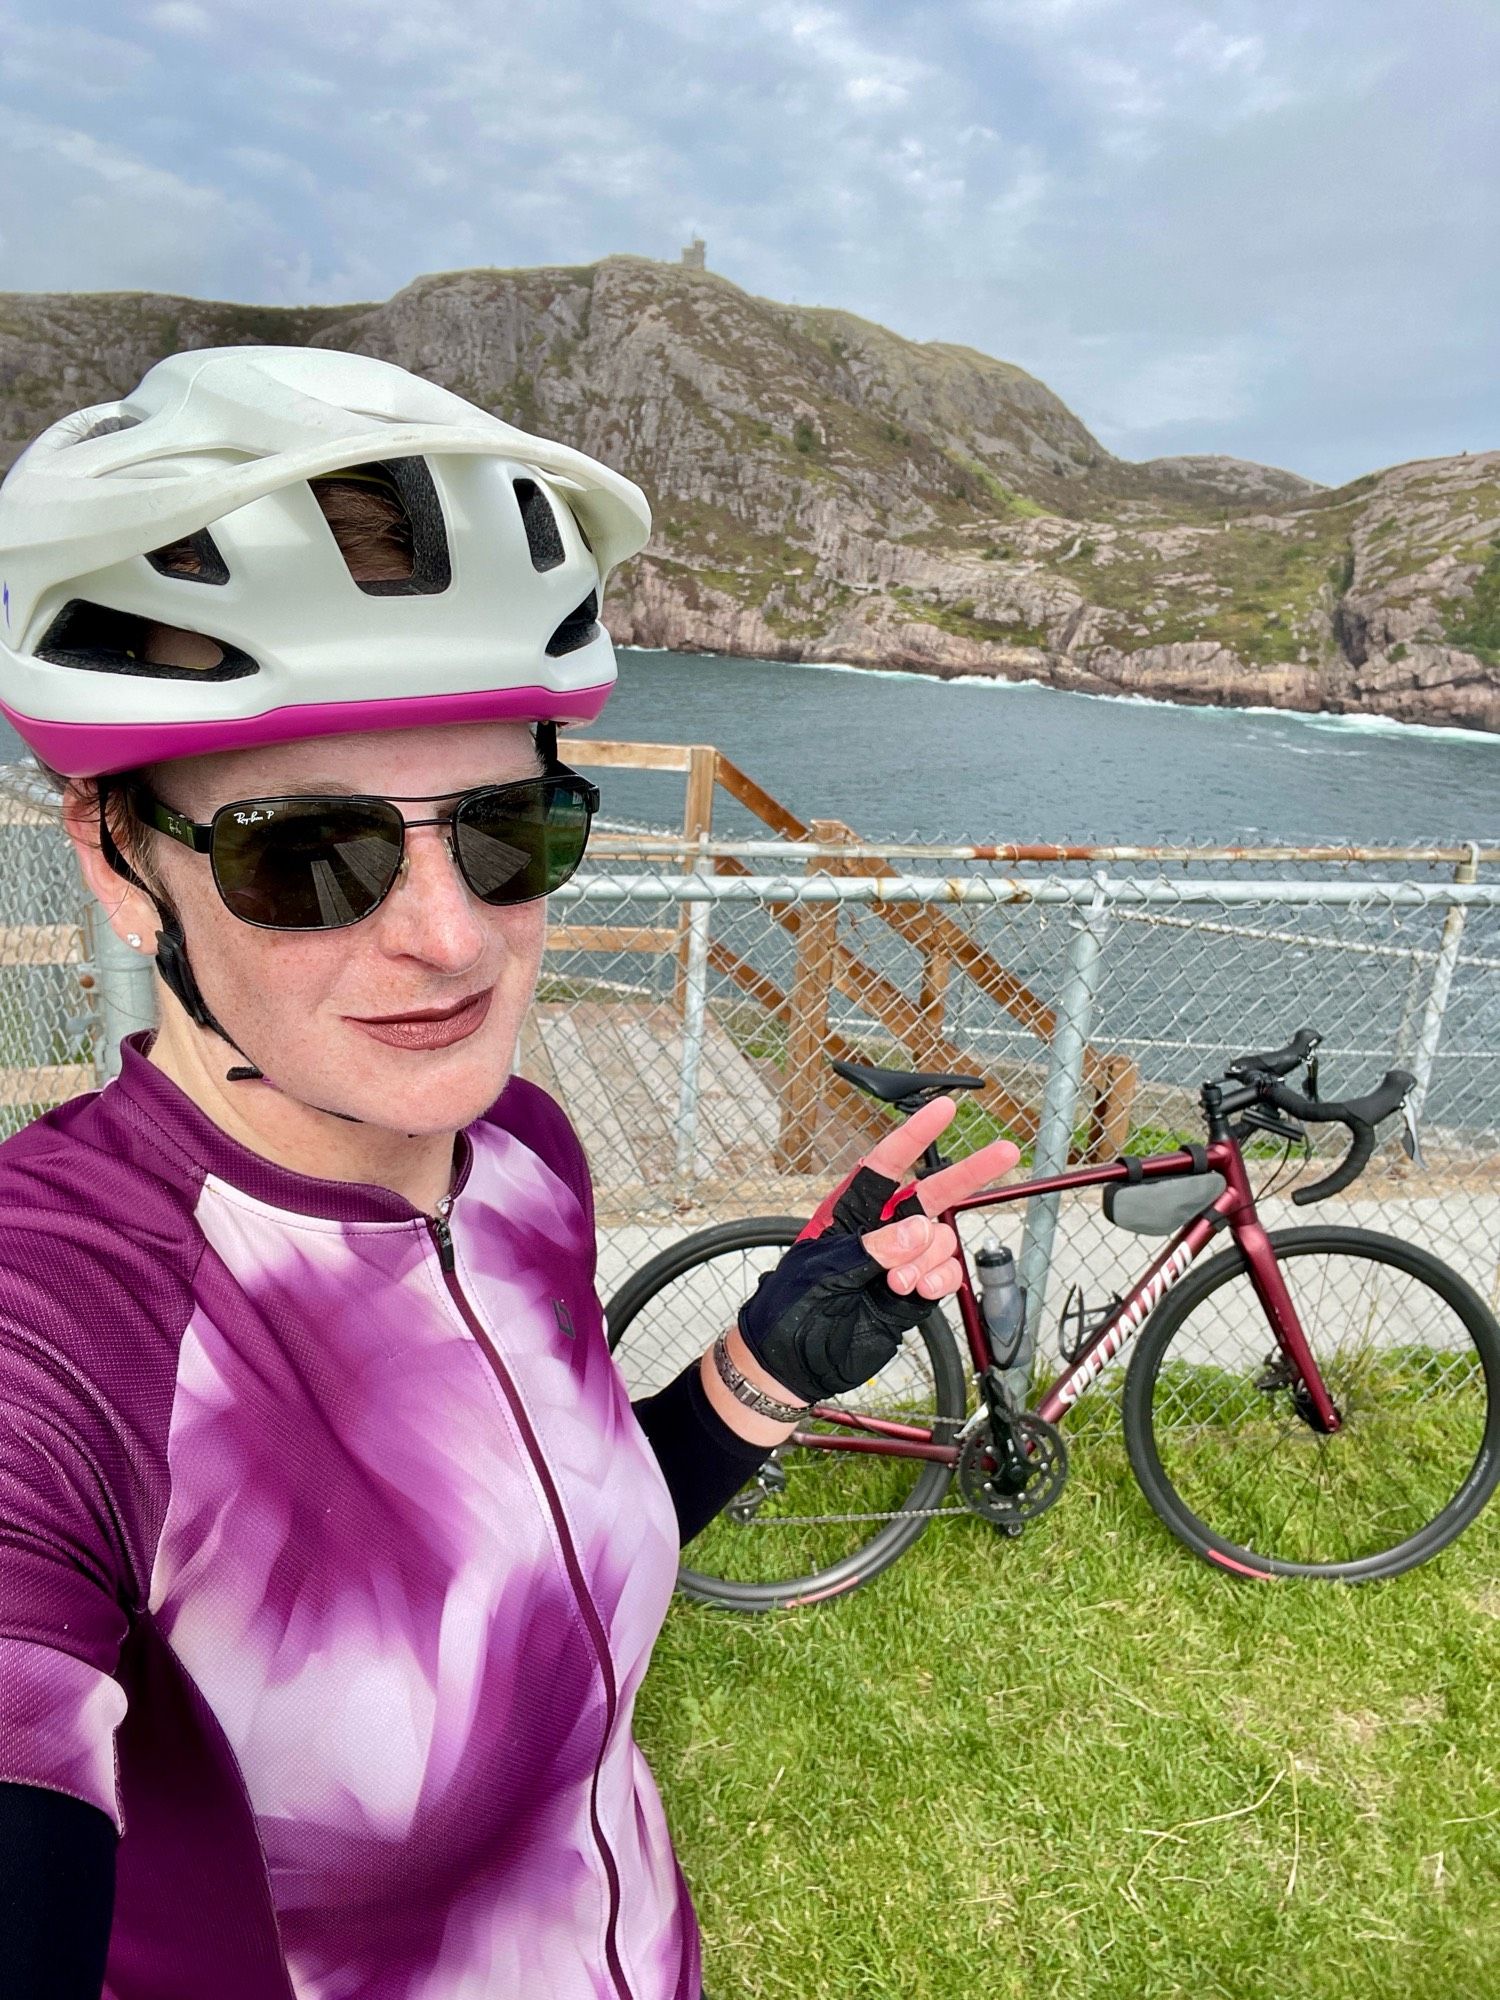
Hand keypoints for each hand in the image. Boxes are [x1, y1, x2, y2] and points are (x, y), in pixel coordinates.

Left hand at [737, 1097, 1019, 1402]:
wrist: (793, 1363)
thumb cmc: (790, 1309)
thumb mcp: (823, 1273)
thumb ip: (871, 1249)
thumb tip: (918, 1229)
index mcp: (848, 1213)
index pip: (885, 1165)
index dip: (914, 1136)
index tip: (944, 1109)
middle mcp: (881, 1232)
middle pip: (932, 1194)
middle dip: (968, 1174)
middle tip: (1006, 1151)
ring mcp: (902, 1263)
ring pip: (941, 1241)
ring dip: (928, 1260)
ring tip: (896, 1284)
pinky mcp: (915, 1294)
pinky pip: (944, 1275)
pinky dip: (938, 1281)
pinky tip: (917, 1292)